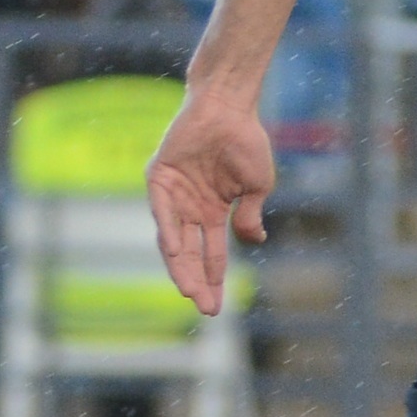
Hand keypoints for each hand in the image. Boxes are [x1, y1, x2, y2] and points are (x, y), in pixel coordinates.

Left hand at [147, 91, 277, 316]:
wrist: (230, 107)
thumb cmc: (245, 141)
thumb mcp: (256, 186)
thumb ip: (250, 215)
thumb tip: (253, 241)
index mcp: (212, 212)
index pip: (211, 254)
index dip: (214, 279)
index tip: (216, 308)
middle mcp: (189, 208)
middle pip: (190, 254)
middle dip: (197, 282)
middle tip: (205, 309)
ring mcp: (173, 194)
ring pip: (173, 239)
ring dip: (181, 265)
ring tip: (189, 291)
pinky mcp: (159, 177)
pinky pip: (162, 210)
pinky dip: (169, 231)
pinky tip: (177, 253)